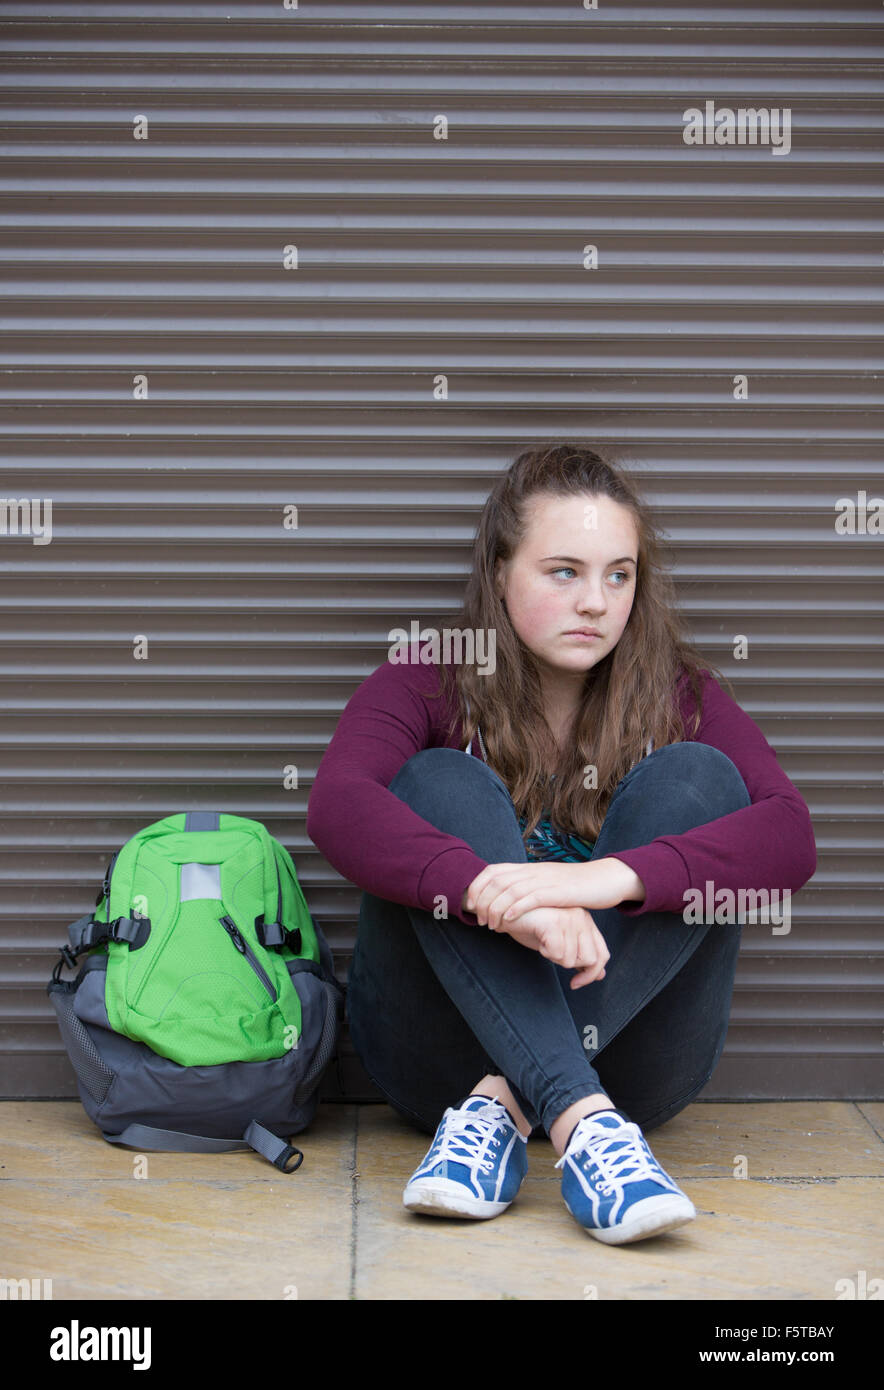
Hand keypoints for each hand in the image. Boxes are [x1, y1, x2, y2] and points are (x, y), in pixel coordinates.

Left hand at [464, 857, 644, 931]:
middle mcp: (533, 871)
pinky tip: (507, 921)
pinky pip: (531, 898)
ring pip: (509, 890)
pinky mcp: (557, 892)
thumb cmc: (575, 886)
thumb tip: (509, 898)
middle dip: (482, 901)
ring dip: (495, 908)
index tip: (471, 905)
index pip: (493, 870)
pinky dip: (515, 909)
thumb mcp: (547, 883)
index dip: (477, 886)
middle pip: (496, 881)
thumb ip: (529, 887)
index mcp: (528, 868)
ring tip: (490, 925)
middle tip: (479, 920)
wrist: (604, 879)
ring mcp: (544, 880)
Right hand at [502, 905, 609, 988]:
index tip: (574, 983)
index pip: (602, 955)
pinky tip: (537, 937)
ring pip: (571, 959)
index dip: (591, 974)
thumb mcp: (558, 942)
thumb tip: (600, 975)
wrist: (504, 910)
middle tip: (550, 952)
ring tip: (542, 940)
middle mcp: (582, 917)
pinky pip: (557, 954)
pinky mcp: (556, 921)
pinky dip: (544, 951)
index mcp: (586, 921)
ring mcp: (570, 917)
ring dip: (553, 957)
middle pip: (590, 960)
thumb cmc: (530, 925)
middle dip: (568, 964)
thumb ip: (579, 955)